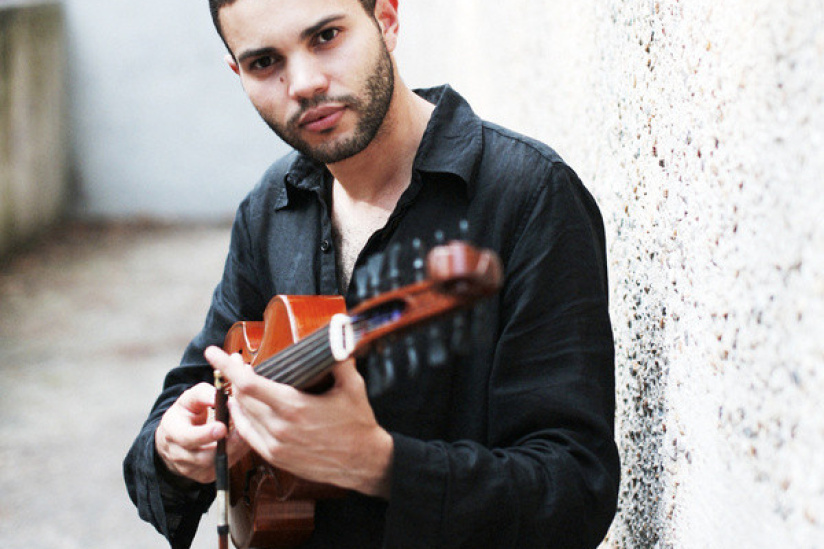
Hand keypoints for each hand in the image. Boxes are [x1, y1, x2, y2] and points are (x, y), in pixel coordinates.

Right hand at [155, 381, 247, 483]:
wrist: (176, 438)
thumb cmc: (185, 414)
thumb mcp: (189, 399)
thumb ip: (203, 394)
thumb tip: (217, 395)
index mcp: (172, 432)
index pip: (186, 438)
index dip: (204, 434)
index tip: (222, 427)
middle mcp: (178, 455)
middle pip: (204, 457)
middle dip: (226, 445)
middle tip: (243, 430)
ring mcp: (191, 469)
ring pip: (217, 464)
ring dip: (235, 449)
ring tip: (247, 433)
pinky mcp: (204, 476)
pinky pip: (224, 468)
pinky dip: (237, 455)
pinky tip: (243, 441)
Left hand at [205, 346, 393, 498]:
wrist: (363, 462)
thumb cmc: (359, 425)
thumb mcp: (353, 386)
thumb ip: (339, 359)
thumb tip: (336, 335)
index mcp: (295, 407)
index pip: (248, 384)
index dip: (228, 367)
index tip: (215, 352)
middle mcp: (280, 428)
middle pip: (241, 398)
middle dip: (233, 377)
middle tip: (234, 362)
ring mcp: (276, 446)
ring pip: (242, 416)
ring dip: (236, 397)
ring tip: (238, 382)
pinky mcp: (276, 458)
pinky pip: (248, 435)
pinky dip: (242, 418)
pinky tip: (244, 408)